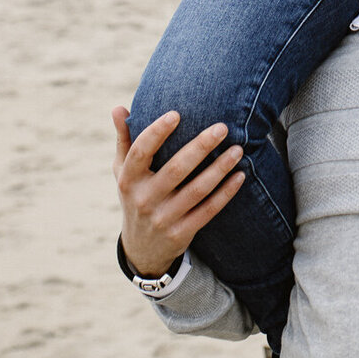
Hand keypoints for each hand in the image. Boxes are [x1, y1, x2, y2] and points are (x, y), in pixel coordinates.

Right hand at [111, 106, 244, 278]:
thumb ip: (124, 139)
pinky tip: (240, 176)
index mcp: (128, 179)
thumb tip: (118, 107)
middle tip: (222, 127)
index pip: (140, 152)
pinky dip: (226, 193)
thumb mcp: (122, 171)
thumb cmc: (136, 195)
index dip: (157, 132)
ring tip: (238, 149)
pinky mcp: (181, 233)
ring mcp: (163, 219)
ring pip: (196, 190)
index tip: (177, 113)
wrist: (142, 249)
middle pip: (175, 169)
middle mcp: (143, 200)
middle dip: (200, 147)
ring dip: (220, 169)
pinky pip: (208, 211)